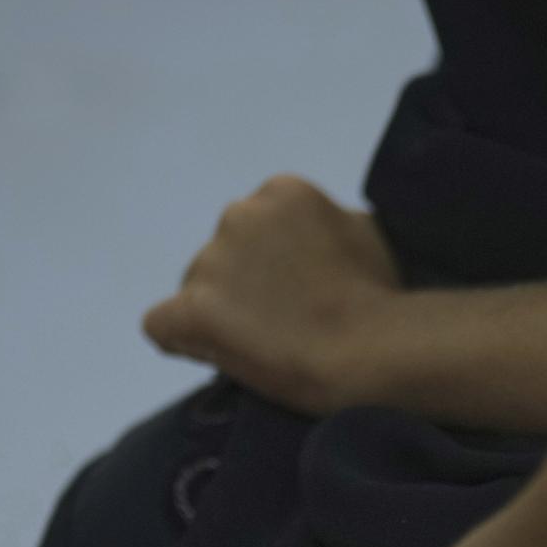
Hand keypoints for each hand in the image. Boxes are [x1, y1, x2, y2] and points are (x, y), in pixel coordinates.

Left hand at [143, 175, 402, 415]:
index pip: (258, 227)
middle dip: (246, 285)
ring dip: (222, 313)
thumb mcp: (367, 234)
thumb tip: (319, 238)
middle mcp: (238, 214)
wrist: (374, 348)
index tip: (302, 296)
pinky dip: (182, 341)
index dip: (276, 267)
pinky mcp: (194, 310)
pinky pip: (163, 325)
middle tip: (286, 325)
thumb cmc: (383, 297)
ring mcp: (212, 262)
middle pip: (224, 254)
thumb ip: (330, 226)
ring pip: (198, 288)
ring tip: (267, 348)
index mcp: (281, 192)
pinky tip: (214, 354)